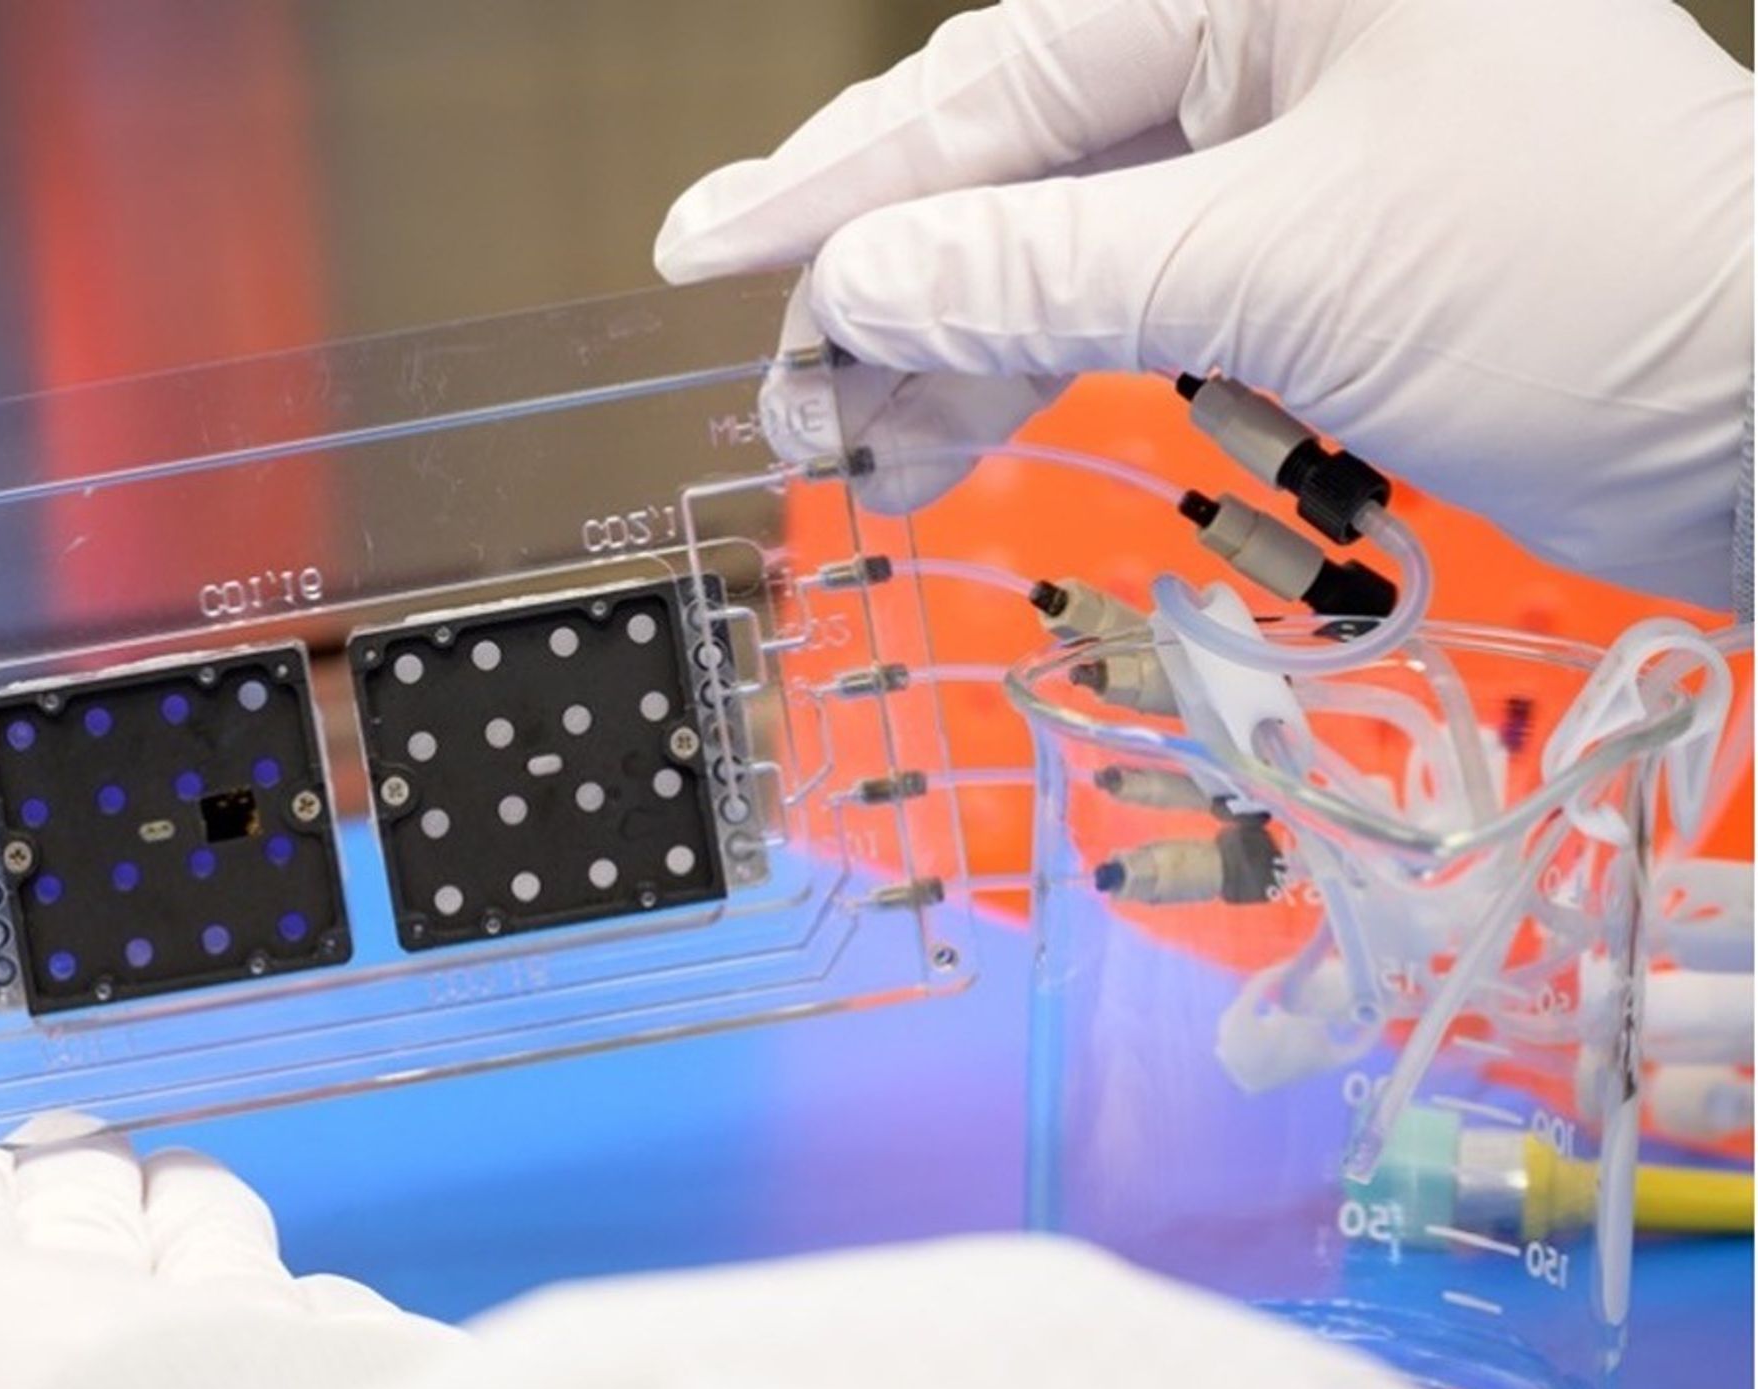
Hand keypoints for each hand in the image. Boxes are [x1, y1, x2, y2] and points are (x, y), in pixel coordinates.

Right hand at [657, 0, 1751, 607]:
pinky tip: (949, 440)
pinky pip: (1130, 300)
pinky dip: (1041, 373)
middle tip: (782, 406)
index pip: (1001, 77)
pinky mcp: (1313, 255)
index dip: (837, 178)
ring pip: (1061, 242)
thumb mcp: (1284, 266)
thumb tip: (850, 287)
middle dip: (886, 286)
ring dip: (948, 352)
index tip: (700, 247)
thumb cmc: (1577, 292)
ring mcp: (1292, 145)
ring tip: (845, 457)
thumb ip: (1042, 274)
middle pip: (1014, 157)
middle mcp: (1275, 30)